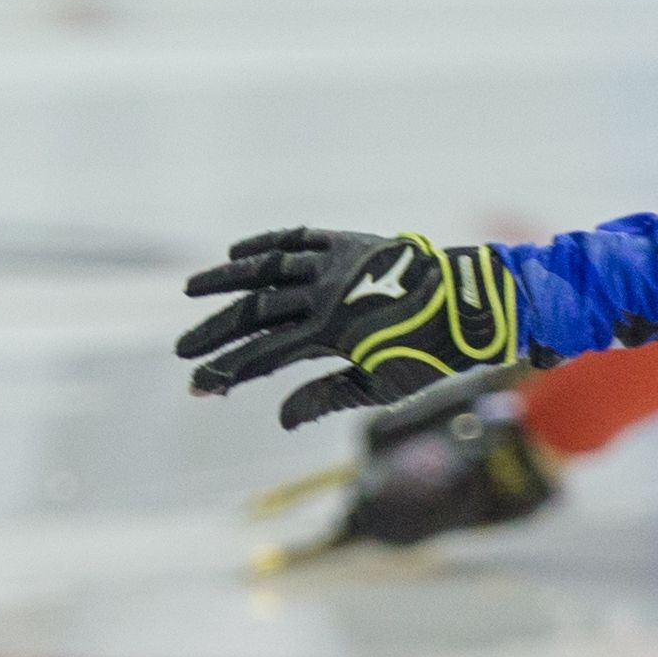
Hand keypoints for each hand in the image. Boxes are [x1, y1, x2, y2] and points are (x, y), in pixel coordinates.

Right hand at [178, 228, 523, 429]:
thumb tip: (281, 418)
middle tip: (183, 349)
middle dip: (215, 332)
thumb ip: (328, 396)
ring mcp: (335, 263)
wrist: (474, 302)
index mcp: (329, 332)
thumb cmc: (432, 353)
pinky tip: (239, 252)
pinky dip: (265, 244)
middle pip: (254, 312)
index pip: (263, 356)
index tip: (197, 386)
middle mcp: (324, 293)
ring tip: (191, 290)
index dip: (226, 372)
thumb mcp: (383, 385)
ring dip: (225, 279)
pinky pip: (297, 238)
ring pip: (266, 267)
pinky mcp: (349, 243)